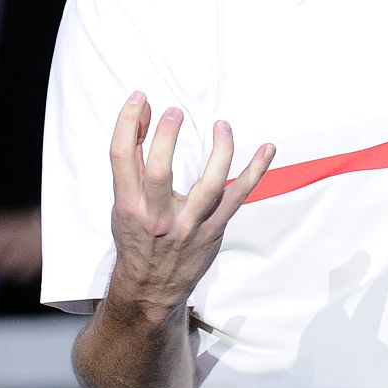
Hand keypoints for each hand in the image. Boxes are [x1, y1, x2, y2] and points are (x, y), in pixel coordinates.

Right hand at [107, 92, 274, 313]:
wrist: (151, 288)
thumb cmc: (137, 238)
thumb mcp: (123, 204)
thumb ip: (133, 163)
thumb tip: (144, 114)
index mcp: (128, 206)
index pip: (121, 158)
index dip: (128, 123)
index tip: (141, 98)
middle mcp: (156, 217)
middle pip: (160, 171)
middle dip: (167, 137)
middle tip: (175, 111)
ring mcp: (189, 225)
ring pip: (208, 185)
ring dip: (219, 151)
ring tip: (222, 125)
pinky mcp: (214, 230)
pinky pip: (239, 197)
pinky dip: (255, 171)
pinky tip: (267, 148)